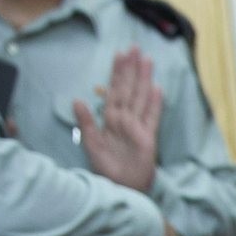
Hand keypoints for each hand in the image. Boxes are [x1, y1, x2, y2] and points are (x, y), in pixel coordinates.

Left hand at [75, 47, 162, 192]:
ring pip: (141, 97)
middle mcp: (124, 119)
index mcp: (110, 118)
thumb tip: (77, 100)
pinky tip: (157, 89)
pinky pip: (152, 117)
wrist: (120, 189)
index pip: (114, 89)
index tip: (120, 53)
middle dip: (132, 68)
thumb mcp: (90, 144)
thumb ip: (86, 122)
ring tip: (147, 60)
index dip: (117, 72)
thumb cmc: (105, 169)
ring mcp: (137, 127)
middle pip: (129, 88)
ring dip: (144, 79)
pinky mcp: (148, 139)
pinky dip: (154, 104)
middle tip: (135, 47)